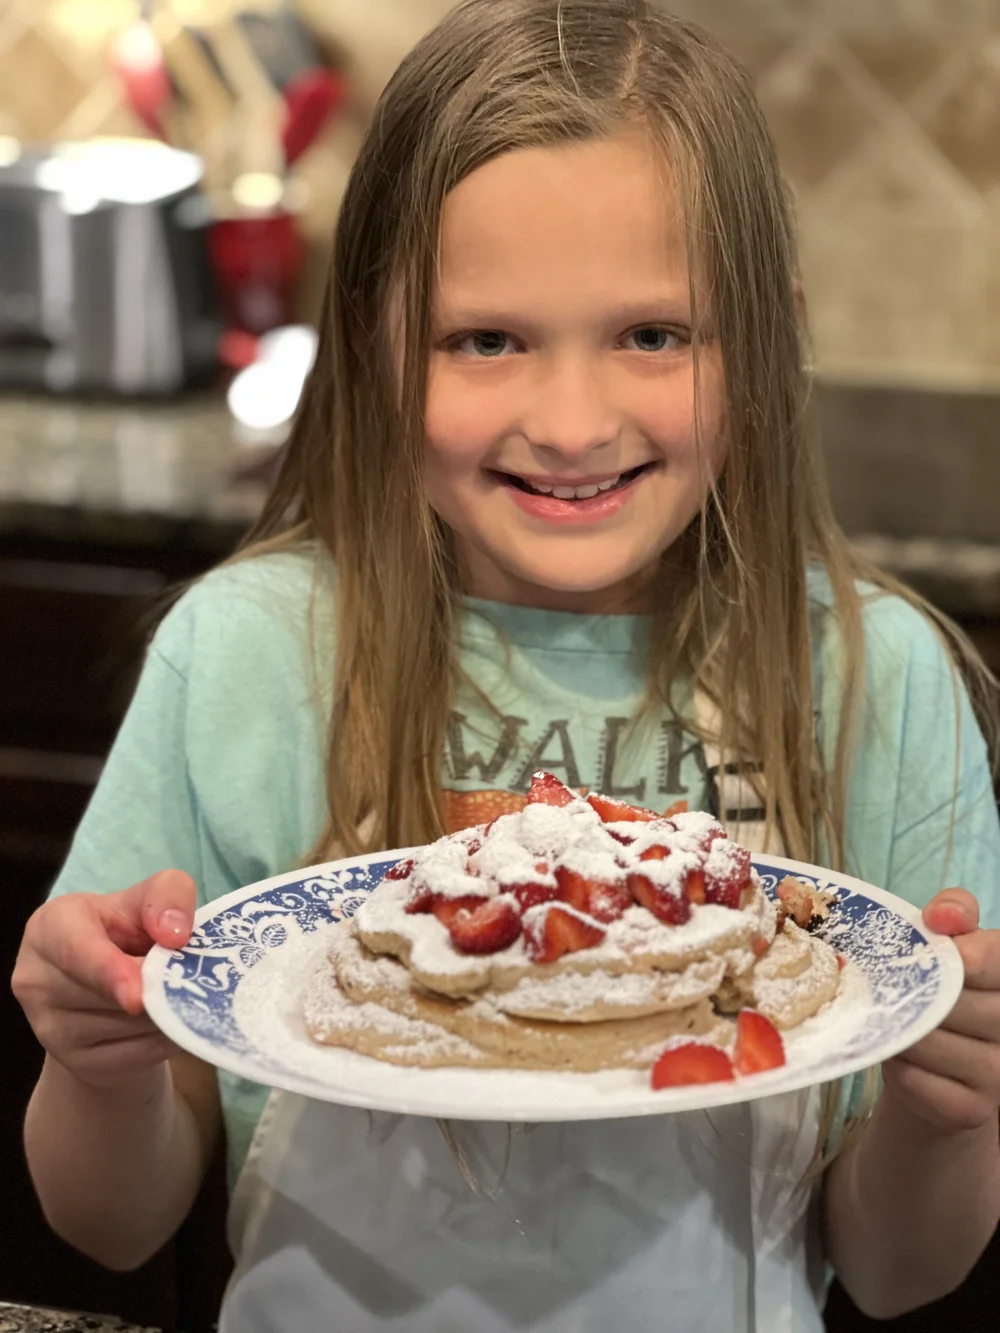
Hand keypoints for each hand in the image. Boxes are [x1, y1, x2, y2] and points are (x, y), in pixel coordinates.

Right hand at [11, 870, 195, 1088]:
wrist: (109, 987)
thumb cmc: (127, 929)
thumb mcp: (147, 898)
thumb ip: (167, 895)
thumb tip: (175, 933)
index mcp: (50, 927)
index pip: (75, 951)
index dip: (108, 973)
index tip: (136, 996)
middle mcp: (36, 979)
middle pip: (108, 996)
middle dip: (156, 987)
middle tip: (185, 975)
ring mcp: (48, 1028)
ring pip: (125, 1028)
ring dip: (164, 1013)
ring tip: (174, 993)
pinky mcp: (74, 1062)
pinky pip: (135, 1055)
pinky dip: (163, 1039)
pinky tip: (167, 1020)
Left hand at [883, 888, 999, 1132]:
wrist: (936, 1068)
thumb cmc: (940, 990)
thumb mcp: (948, 945)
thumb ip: (954, 914)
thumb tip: (942, 916)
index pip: (996, 957)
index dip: (961, 952)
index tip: (935, 943)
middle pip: (954, 999)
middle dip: (915, 990)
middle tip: (891, 985)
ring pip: (930, 1039)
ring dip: (900, 1027)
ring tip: (893, 1018)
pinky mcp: (972, 1111)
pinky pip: (916, 1079)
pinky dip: (897, 1065)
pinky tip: (900, 1056)